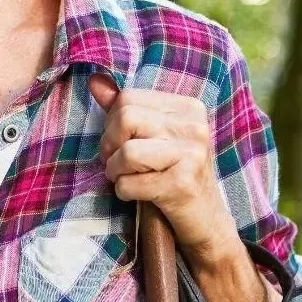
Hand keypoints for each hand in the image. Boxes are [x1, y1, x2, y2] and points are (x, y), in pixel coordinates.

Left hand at [88, 74, 238, 256]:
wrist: (205, 220)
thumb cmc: (173, 175)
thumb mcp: (153, 137)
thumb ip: (124, 108)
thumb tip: (95, 82)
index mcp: (188, 107)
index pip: (129, 97)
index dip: (112, 123)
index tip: (118, 144)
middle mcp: (194, 126)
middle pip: (126, 118)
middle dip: (110, 145)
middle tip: (115, 164)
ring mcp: (192, 155)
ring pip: (127, 152)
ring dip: (115, 171)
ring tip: (125, 179)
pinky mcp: (183, 184)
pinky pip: (130, 183)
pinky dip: (124, 192)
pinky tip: (137, 195)